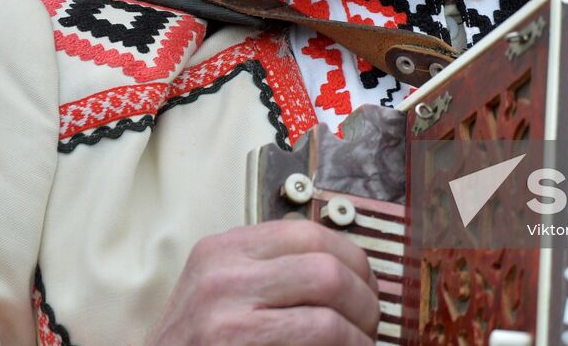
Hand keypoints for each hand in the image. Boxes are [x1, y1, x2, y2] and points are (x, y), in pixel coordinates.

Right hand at [145, 220, 379, 344]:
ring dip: (360, 333)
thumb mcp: (222, 291)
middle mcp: (222, 275)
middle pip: (326, 268)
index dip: (353, 259)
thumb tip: (346, 266)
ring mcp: (225, 316)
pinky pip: (317, 342)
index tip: (366, 283)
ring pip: (329, 310)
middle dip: (365, 298)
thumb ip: (269, 270)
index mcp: (223, 249)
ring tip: (362, 344)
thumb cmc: (196, 344)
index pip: (309, 233)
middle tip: (370, 321)